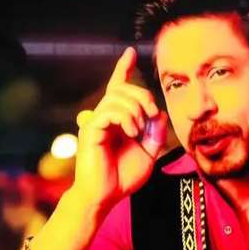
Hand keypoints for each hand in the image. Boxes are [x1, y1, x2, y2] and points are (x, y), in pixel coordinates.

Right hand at [73, 47, 167, 210]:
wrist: (106, 197)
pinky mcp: (90, 130)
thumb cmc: (123, 177)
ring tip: (139, 130)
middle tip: (151, 113)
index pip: (117, 87)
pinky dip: (125, 118)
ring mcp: (95, 123)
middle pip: (120, 88)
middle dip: (141, 94)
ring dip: (134, 109)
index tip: (130, 53)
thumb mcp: (148, 154)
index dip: (123, 68)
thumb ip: (155, 134)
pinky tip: (131, 133)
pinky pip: (109, 111)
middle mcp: (103, 117)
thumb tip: (158, 113)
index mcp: (116, 120)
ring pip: (115, 97)